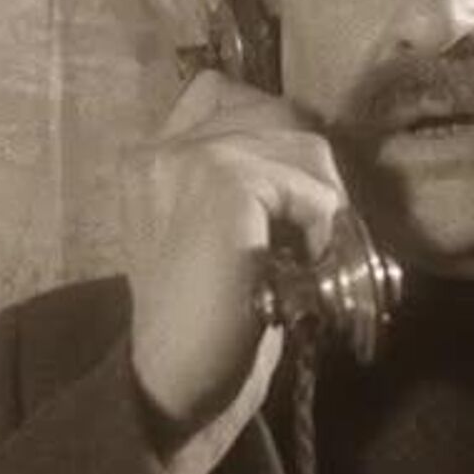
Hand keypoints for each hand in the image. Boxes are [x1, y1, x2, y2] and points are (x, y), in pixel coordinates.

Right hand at [121, 70, 346, 461]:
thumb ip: (240, 184)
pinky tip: (302, 270)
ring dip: (322, 205)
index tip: (285, 198)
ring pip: (303, 145)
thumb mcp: (216, 235)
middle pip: (278, 112)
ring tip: (306, 258)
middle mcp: (160, 146)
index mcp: (150, 157)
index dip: (271, 134)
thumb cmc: (205, 322)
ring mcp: (188, 158)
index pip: (223, 91)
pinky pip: (309, 186)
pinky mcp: (223, 180)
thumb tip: (315, 158)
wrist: (173, 382)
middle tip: (311, 236)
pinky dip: (322, 230)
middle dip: (310, 171)